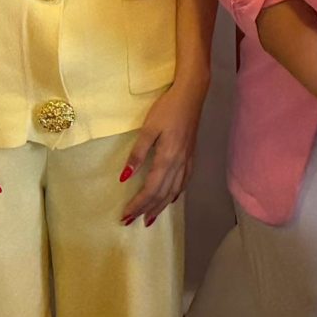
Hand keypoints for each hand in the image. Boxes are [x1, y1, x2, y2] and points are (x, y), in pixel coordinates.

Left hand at [118, 79, 205, 225]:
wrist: (191, 94)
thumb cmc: (167, 108)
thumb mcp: (148, 128)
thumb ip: (137, 153)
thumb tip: (125, 177)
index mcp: (168, 158)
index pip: (151, 189)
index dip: (138, 204)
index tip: (125, 215)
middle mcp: (179, 163)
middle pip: (162, 194)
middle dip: (146, 210)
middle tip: (131, 222)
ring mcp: (187, 160)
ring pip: (175, 191)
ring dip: (161, 206)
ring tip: (150, 218)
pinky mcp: (191, 155)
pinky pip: (184, 182)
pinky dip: (176, 194)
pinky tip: (172, 198)